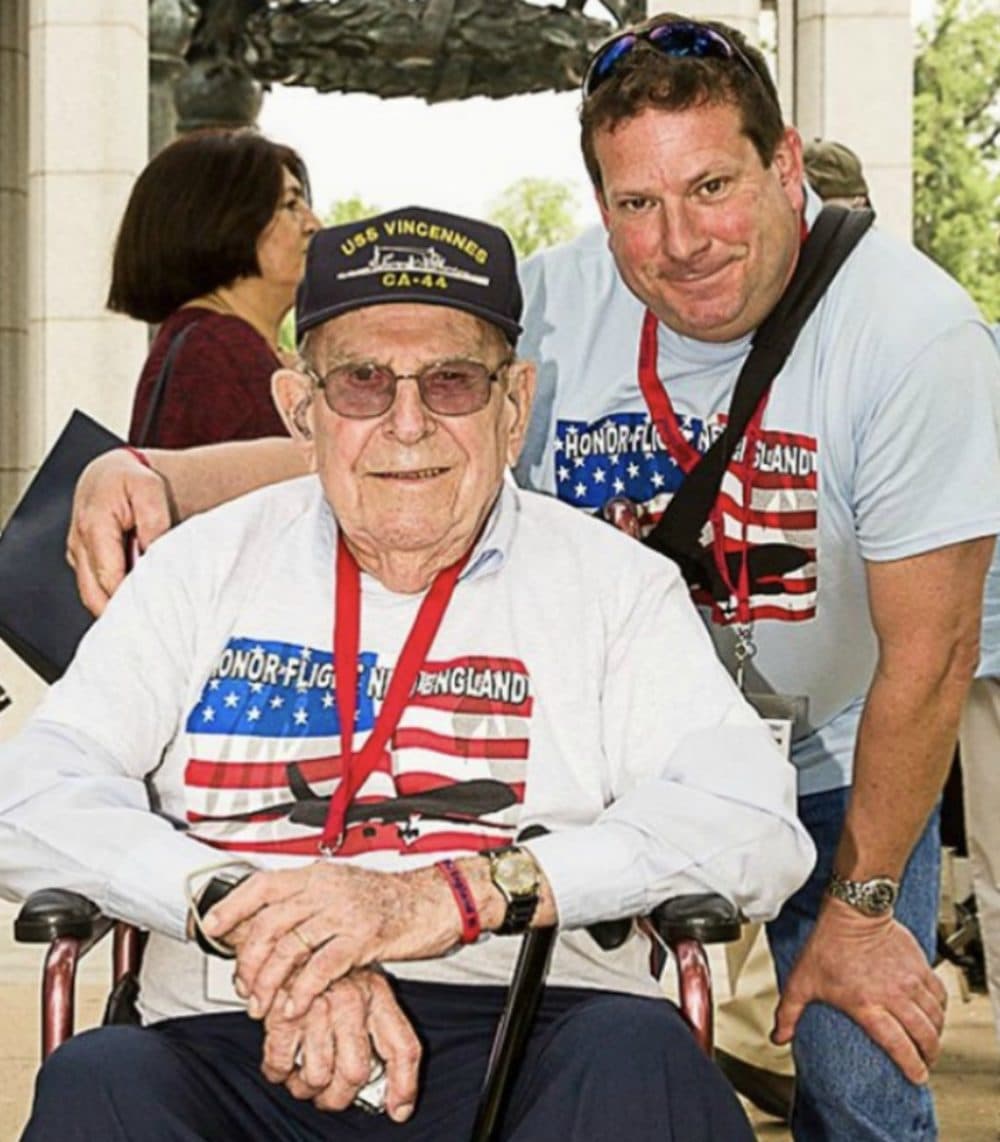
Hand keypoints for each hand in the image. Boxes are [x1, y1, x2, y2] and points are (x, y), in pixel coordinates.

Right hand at [66, 448, 173, 614]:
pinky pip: (94, 589)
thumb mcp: (150, 489)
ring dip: (118, 605)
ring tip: (149, 606)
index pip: (109, 578)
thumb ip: (153, 522)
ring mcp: (76, 555)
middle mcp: (79, 544)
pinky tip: (137, 595)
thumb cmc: (131, 481)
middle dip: (124, 609)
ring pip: (93, 596)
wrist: (110, 474)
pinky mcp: (80, 562)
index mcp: (94, 526)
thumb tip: (153, 553)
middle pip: (96, 596)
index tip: (156, 606)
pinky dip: (113, 596)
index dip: (132, 597)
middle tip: (154, 616)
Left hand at [204, 862, 460, 1018]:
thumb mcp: (342, 888)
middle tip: (244, 986)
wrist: (432, 901)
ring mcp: (343, 911)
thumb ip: (308, 901)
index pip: (263, 884)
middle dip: (248, 960)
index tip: (212, 926)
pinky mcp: (362, 936)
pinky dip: (302, 991)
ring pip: (289, 947)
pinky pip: (321, 967)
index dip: (233, 905)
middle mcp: (326, 889)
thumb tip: (270, 922)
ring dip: (269, 982)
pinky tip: (294, 1006)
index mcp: (317, 875)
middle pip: (269, 922)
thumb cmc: (388, 900)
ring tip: (264, 1005)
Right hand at [262, 968, 420, 1121]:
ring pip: (318, 1076)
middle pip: (355, 1072)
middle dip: (340, 1095)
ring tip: (305, 1072)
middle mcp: (351, 998)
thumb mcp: (368, 993)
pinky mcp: (281, 1013)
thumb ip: (386, 1038)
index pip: (402, 1047)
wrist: (287, 942)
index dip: (403, 1086)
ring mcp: (316, 1005)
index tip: (398, 1108)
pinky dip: (279, 1073)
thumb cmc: (329, 975)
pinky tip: (285, 1059)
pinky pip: (280, 1067)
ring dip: (307, 1086)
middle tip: (332, 1092)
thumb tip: (400, 1103)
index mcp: (377, 994)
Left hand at [771, 897, 946, 1082]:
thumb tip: (779, 1036)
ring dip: (936, 1033)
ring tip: (930, 1041)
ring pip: (936, 1016)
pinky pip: (940, 994)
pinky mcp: (921, 965)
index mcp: (867, 1004)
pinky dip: (941, 1009)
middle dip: (929, 1054)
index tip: (917, 1076)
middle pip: (924, 1035)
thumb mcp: (802, 981)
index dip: (912, 1065)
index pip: (898, 1045)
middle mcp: (894, 995)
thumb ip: (789, 1013)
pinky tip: (935, 1013)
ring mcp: (911, 980)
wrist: (853, 909)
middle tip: (925, 1062)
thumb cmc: (827, 943)